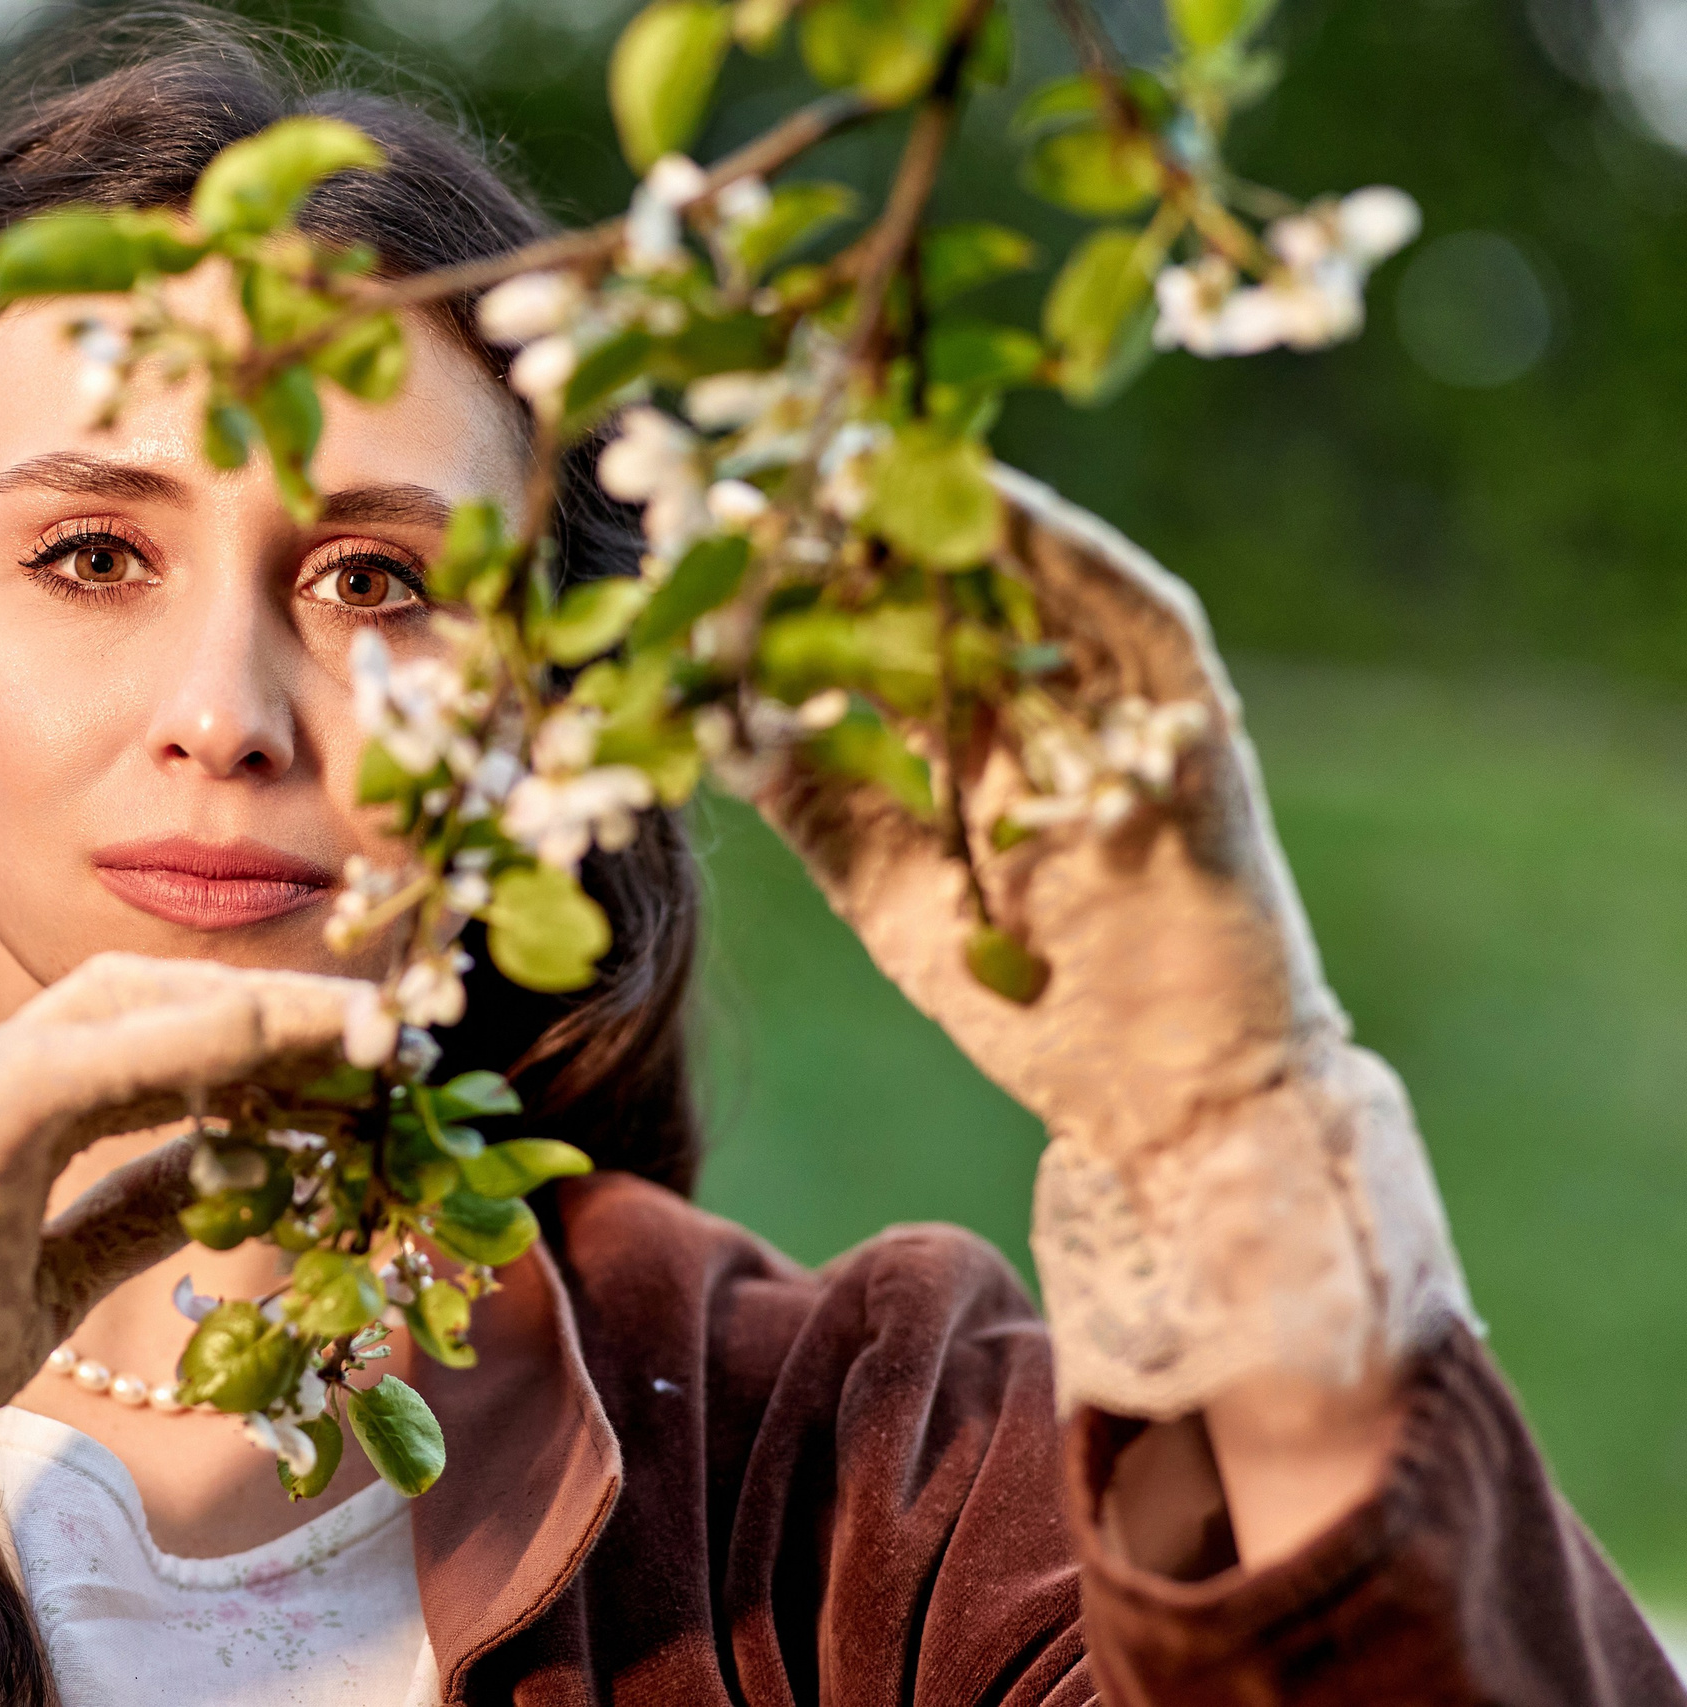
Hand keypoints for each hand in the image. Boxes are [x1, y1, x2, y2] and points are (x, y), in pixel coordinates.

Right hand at [0, 953, 359, 1702]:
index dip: (254, 1032)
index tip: (356, 1054)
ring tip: (371, 1032)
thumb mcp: (45, 1286)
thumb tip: (227, 1177)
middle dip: (273, 1003)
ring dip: (261, 1010)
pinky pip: (106, 1055)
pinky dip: (204, 1041)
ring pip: (137, 1003)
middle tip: (389, 1029)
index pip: (146, 1031)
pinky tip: (290, 1049)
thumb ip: (125, 1213)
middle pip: (151, 992)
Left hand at [760, 469, 1467, 1422]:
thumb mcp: (882, 885)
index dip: (784, 560)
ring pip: (1033, 576)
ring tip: (861, 457)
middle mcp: (1036, 690)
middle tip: (751, 459)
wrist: (1166, 1099)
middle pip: (935, 570)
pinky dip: (1078, 563)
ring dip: (951, 510)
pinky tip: (1008, 513)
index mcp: (960, 722)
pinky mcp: (1197, 726)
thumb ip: (810, 795)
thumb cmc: (1022, 997)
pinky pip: (1144, 623)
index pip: (865, 611)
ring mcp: (1118, 700)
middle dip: (848, 515)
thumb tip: (702, 712)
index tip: (692, 514)